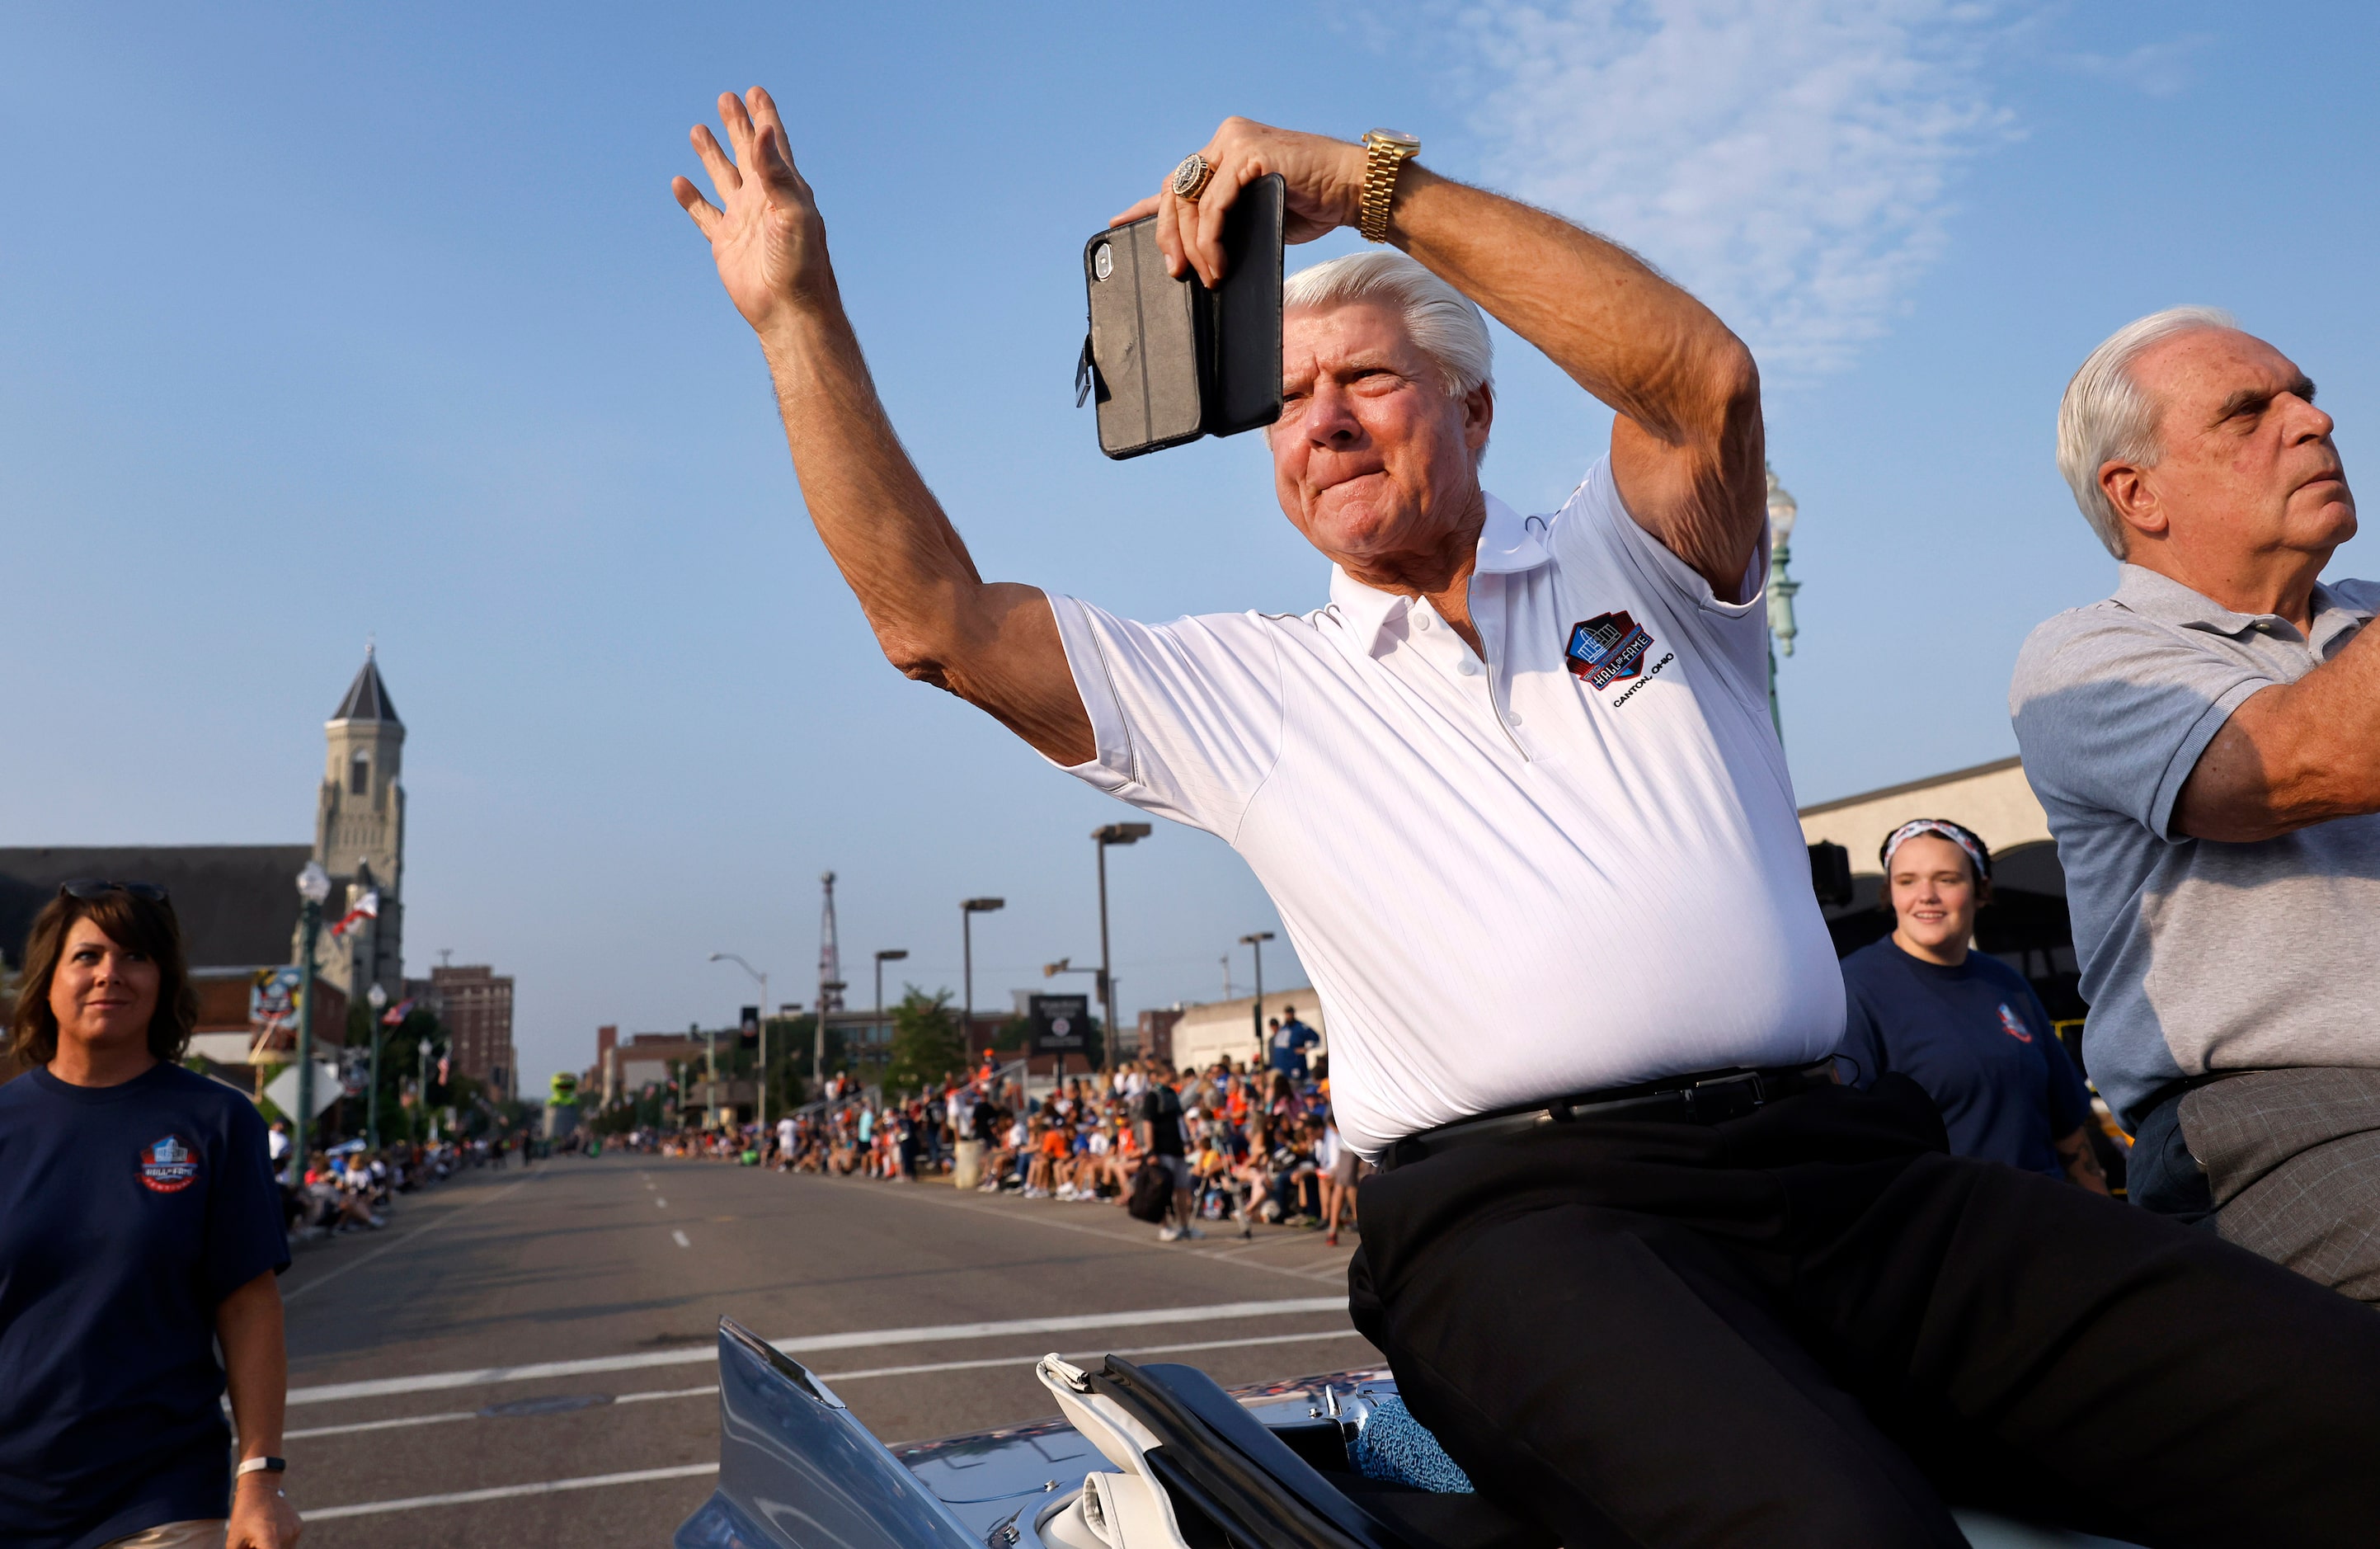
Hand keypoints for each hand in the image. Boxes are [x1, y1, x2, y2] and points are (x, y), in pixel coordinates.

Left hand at [227, 1472, 300, 1548]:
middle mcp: (286, 1535)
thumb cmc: (243, 1515)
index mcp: (270, 1538)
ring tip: (259, 1540)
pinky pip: (289, 1543)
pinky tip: (268, 1533)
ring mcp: (294, 1530)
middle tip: (254, 1544)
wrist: (259, 1488)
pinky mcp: (298, 1526)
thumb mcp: (235, 1541)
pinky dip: (280, 1544)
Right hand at [672, 87, 835, 331]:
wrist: (789, 310)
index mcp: (785, 189)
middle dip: (736, 125)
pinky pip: (704, 215)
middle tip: (725, 98)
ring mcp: (743, 220)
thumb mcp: (792, 212)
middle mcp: (763, 200)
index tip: (755, 91)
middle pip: (746, 153)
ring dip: (711, 154)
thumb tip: (763, 130)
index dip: (764, 117)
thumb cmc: (801, 263)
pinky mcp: (725, 243)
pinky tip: (679, 182)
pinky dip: (691, 199)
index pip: (773, 144)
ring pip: (723, 178)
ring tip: (697, 129)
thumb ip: (776, 172)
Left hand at [1109, 118, 1366, 288]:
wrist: (1351, 190)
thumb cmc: (1311, 203)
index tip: (1118, 223)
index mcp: (1223, 150)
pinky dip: (1211, 239)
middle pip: (1175, 191)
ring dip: (1193, 246)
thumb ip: (1224, 220)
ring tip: (1208, 275)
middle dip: (1168, 237)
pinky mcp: (1250, 154)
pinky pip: (1214, 204)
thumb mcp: (1254, 215)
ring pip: (1190, 199)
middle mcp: (1225, 139)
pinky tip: (1219, 262)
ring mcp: (1235, 142)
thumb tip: (1193, 254)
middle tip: (1176, 272)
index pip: (1176, 180)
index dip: (1145, 206)